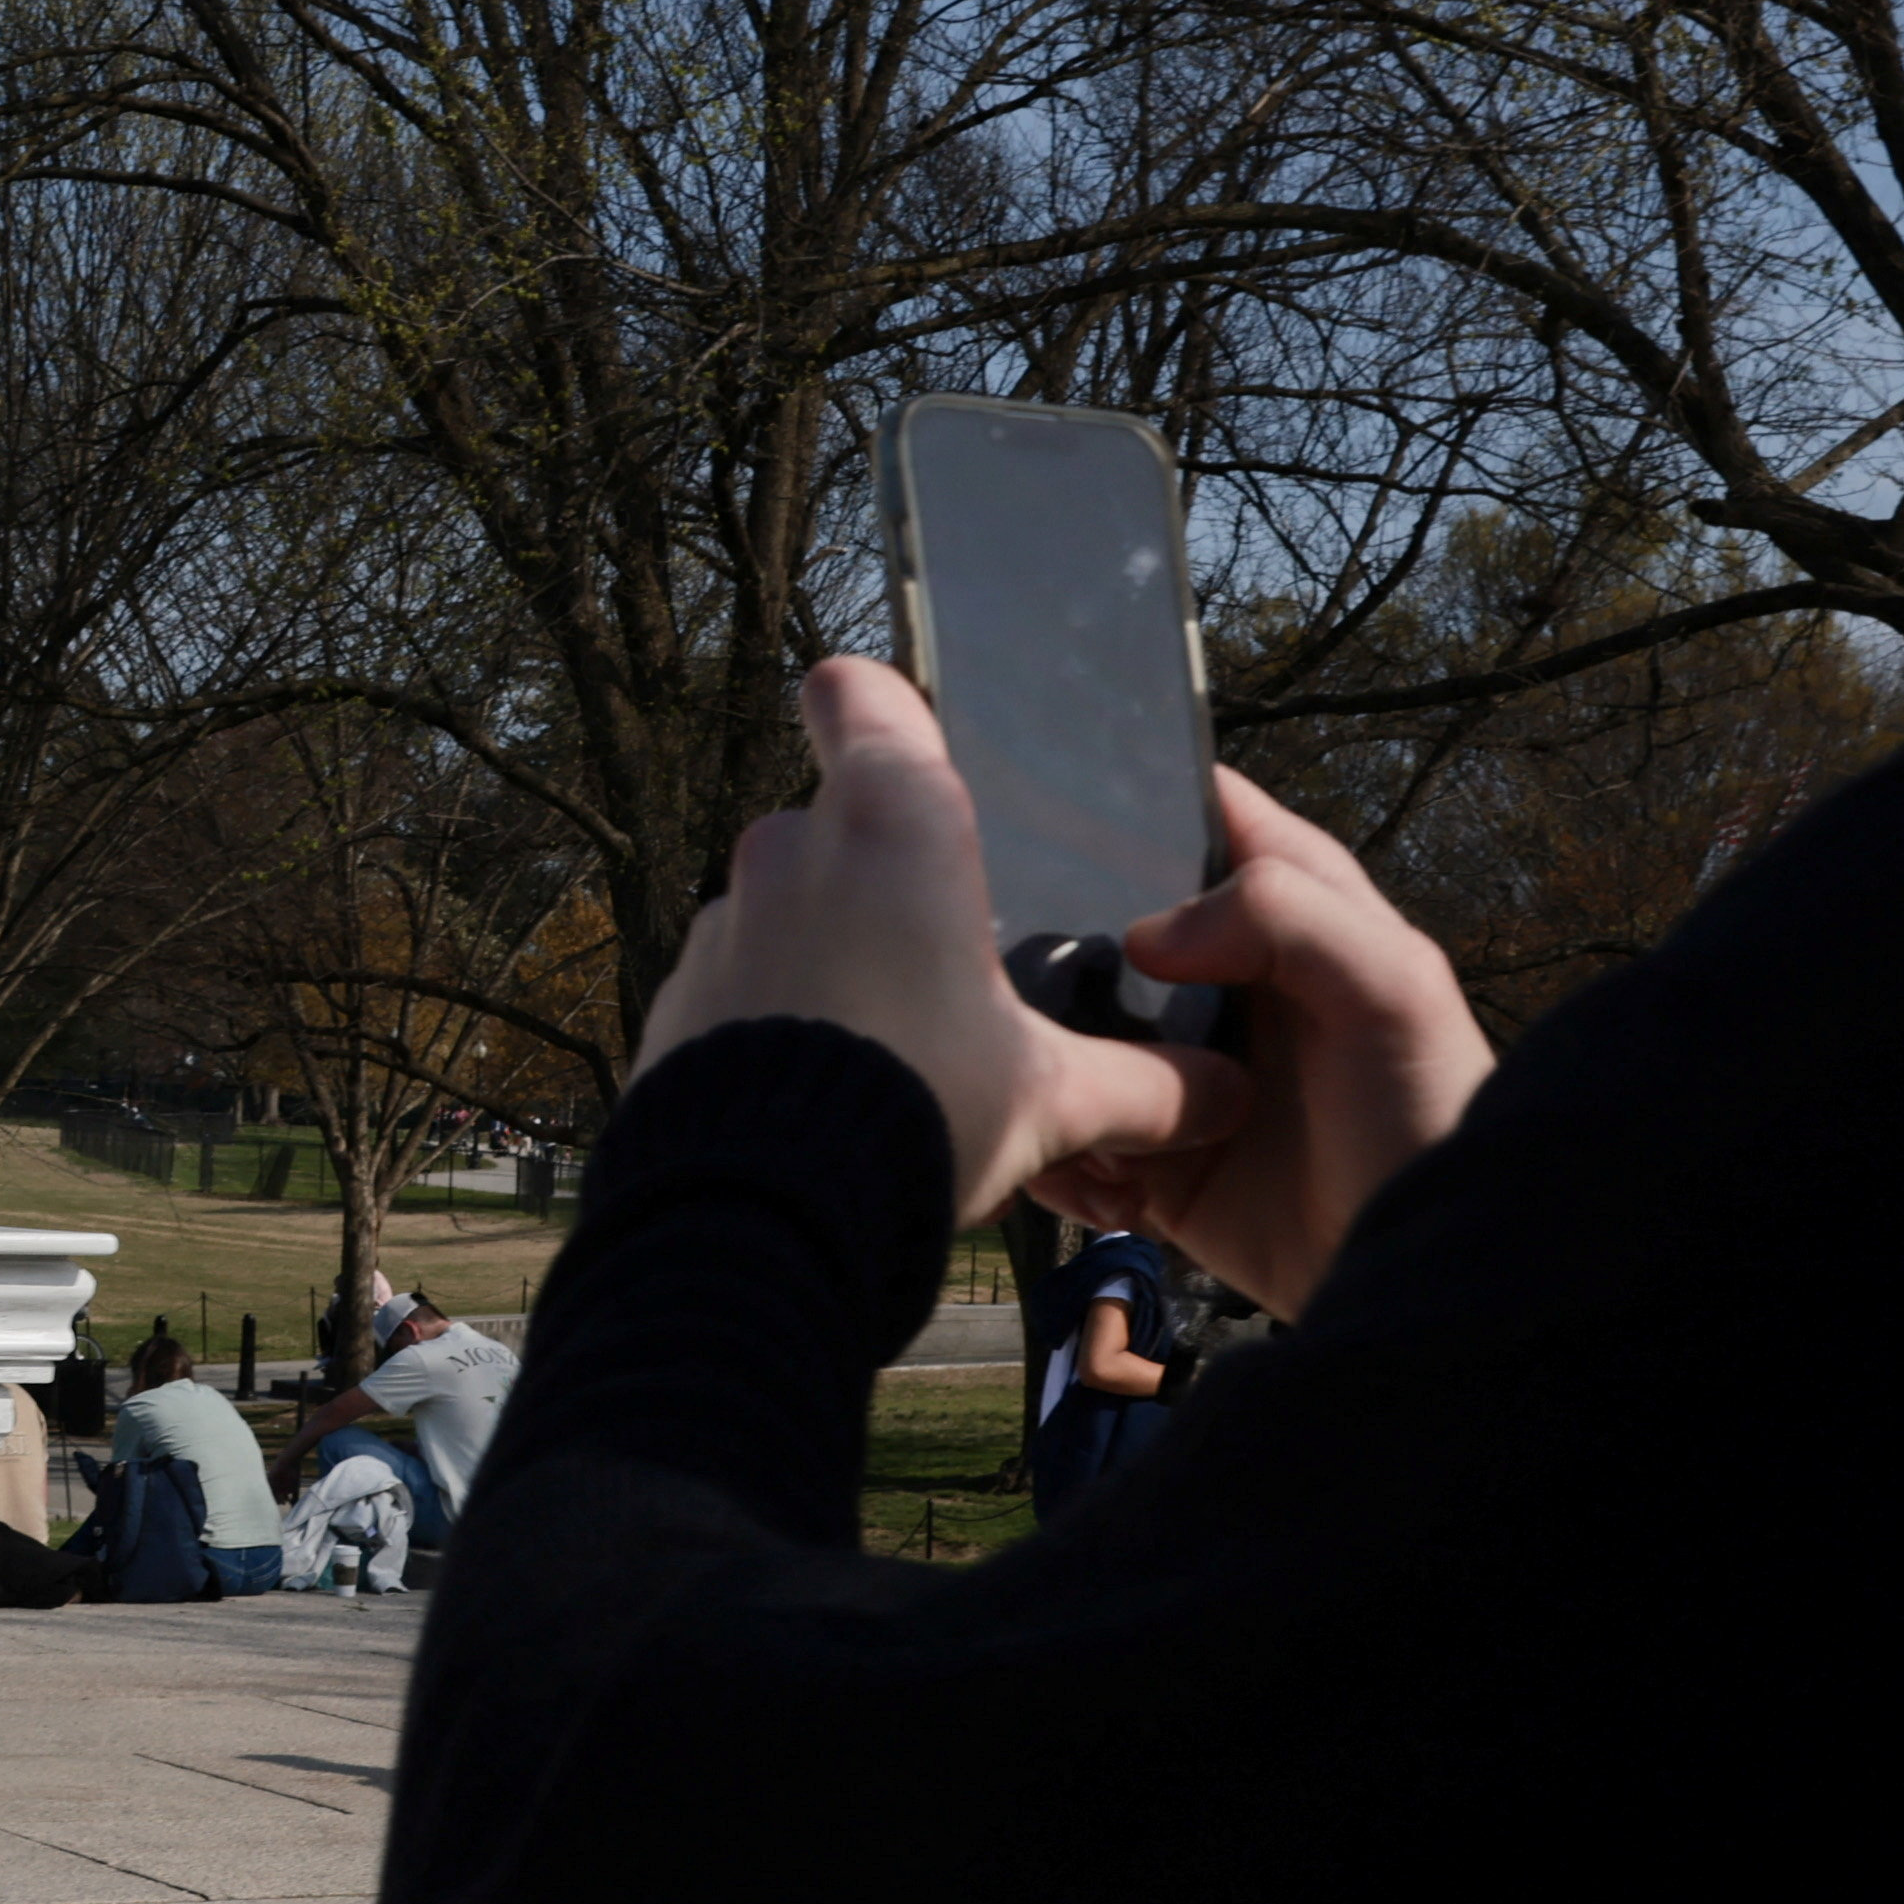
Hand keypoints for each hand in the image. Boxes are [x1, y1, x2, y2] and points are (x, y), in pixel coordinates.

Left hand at [639, 663, 1246, 1231]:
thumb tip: (1227, 1096)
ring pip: (792, 911)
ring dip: (838, 957)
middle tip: (953, 963)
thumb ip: (1146, 1086)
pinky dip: (784, 1020)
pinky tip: (835, 1093)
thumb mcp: (1053, 1098)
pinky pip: (743, 985)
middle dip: (893, 882)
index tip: (923, 755)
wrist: (760, 1213)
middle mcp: (790, 848)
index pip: (858, 690)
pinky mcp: (676, 998)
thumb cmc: (917, 1111)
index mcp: (892, 821)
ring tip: (901, 1049)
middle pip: (845, 822)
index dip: (885, 705)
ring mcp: (722, 921)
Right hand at [1024, 762, 1490, 1314]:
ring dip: (1044, 1063)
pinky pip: (1067, 1133)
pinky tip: (1087, 1175)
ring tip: (1060, 1100)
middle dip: (1045, 935)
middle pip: (1099, 919)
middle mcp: (1216, 979)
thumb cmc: (1427, 1116)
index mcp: (1282, 912)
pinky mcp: (1146, 1152)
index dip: (1129, 798)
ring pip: (1062, 1031)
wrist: (1415, 1274)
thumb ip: (1288, 916)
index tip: (1044, 802)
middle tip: (999, 962)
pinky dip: (1058, 1153)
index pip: (1197, 815)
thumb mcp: (1393, 987)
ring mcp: (1174, 1067)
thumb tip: (1143, 934)